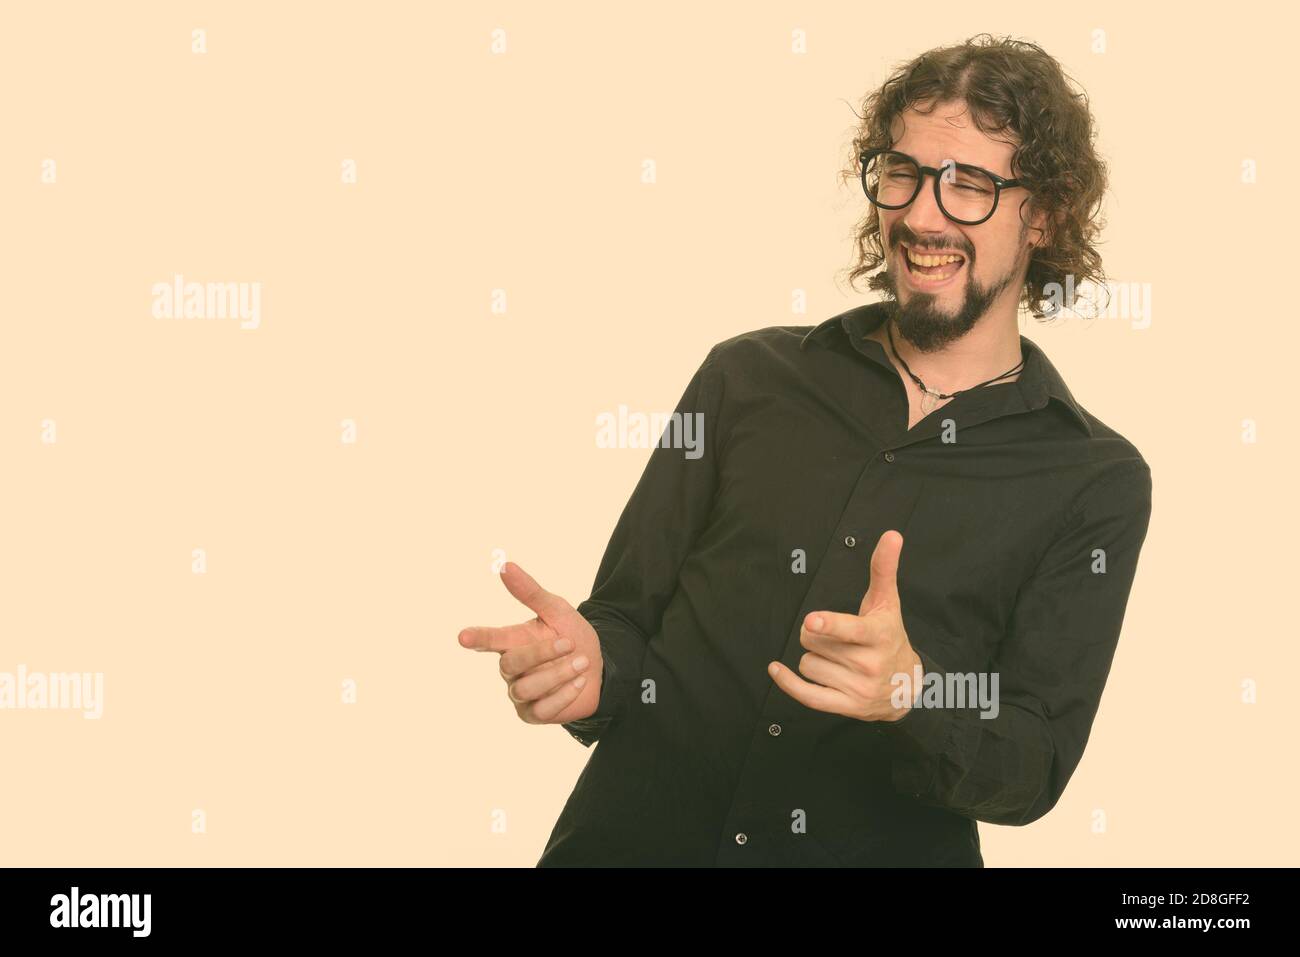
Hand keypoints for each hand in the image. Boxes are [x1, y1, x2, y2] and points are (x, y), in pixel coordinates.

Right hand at [458, 562, 604, 724]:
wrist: (600, 668)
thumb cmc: (572, 636)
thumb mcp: (556, 610)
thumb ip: (530, 592)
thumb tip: (505, 565)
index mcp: (512, 641)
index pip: (489, 639)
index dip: (477, 637)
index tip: (463, 637)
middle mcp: (510, 668)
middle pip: (510, 663)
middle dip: (542, 653)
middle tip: (570, 643)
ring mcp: (519, 694)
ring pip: (526, 688)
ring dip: (558, 674)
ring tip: (582, 662)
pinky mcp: (533, 715)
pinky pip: (542, 709)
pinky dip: (564, 694)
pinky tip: (580, 682)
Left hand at [768, 530, 922, 721]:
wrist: (907, 686)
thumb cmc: (890, 636)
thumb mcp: (887, 603)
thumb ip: (883, 569)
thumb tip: (892, 534)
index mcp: (879, 636)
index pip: (851, 629)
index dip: (829, 625)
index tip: (812, 621)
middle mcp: (869, 664)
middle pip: (814, 641)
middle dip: (816, 635)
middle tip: (835, 638)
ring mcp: (858, 688)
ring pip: (807, 664)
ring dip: (814, 658)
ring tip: (836, 658)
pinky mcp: (846, 706)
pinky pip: (808, 696)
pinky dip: (788, 684)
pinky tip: (776, 670)